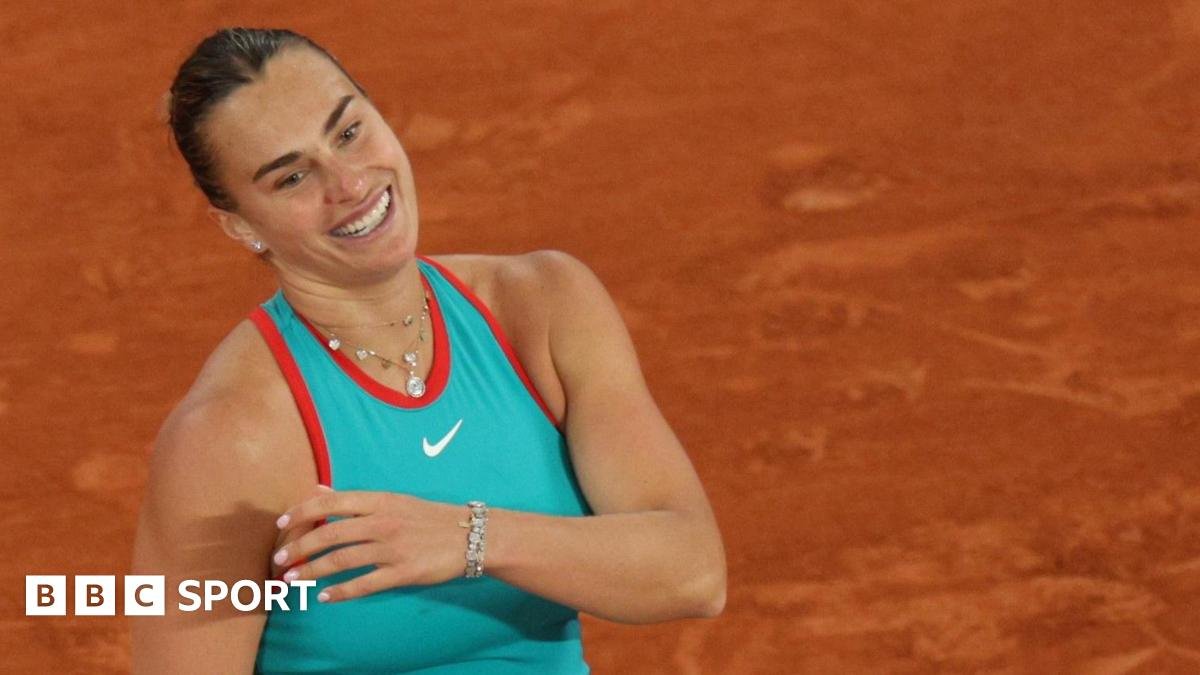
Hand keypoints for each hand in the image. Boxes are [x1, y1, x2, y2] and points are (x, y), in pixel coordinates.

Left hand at [271, 488, 468, 602]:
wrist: (470, 535)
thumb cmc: (429, 517)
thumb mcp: (394, 500)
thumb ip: (355, 500)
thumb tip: (319, 490)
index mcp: (380, 500)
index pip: (331, 502)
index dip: (302, 512)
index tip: (280, 523)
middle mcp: (383, 522)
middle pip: (330, 533)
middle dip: (299, 547)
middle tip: (279, 559)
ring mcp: (393, 548)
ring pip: (342, 559)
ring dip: (312, 571)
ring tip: (292, 579)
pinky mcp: (404, 572)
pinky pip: (365, 583)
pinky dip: (342, 591)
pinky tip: (324, 596)